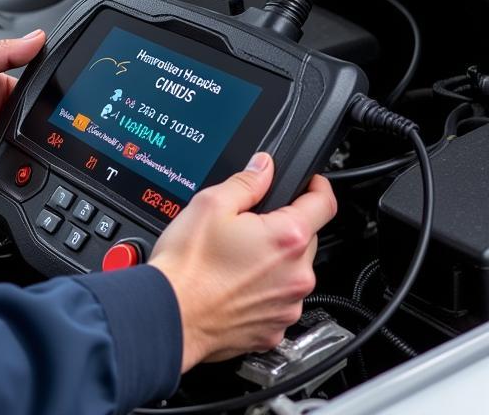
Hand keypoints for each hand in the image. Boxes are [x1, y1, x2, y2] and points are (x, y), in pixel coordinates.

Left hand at [0, 31, 45, 180]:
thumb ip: (2, 51)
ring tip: (31, 147)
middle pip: (27, 122)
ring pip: (18, 149)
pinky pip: (0, 173)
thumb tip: (38, 37)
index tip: (65, 99)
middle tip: (51, 129)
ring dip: (24, 149)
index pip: (29, 89)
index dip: (45, 95)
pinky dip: (8, 172)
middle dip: (38, 127)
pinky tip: (11, 167)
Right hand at [147, 153, 336, 371]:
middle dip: (283, 227)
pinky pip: (278, 301)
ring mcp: (288, 306)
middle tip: (247, 225)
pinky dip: (263, 290)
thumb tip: (264, 166)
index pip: (324, 204)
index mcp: (287, 238)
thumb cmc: (189, 264)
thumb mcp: (211, 204)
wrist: (171, 314)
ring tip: (234, 258)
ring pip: (292, 271)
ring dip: (274, 261)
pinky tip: (233, 284)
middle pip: (305, 238)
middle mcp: (297, 275)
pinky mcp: (275, 329)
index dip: (317, 186)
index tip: (310, 183)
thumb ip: (246, 181)